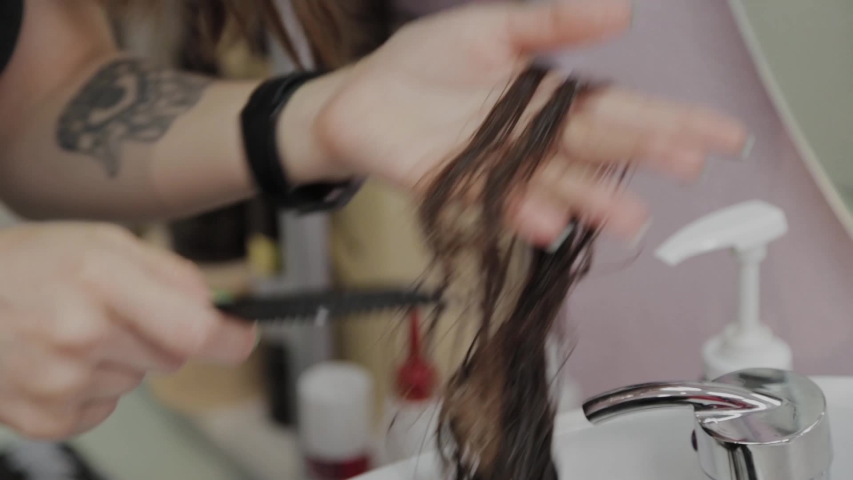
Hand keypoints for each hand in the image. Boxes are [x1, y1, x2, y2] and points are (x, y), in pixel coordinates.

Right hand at [0, 223, 255, 439]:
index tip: (242, 336)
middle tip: (114, 313)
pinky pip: (104, 409)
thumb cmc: (25, 266)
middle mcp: (80, 334)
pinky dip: (90, 390)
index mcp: (100, 281)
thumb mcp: (101, 242)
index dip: (230, 338)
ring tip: (70, 332)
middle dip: (160, 336)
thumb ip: (168, 272)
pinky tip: (55, 361)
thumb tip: (216, 305)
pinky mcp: (43, 417)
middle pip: (172, 356)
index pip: (194, 330)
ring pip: (136, 381)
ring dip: (119, 361)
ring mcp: (59, 382)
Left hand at [295, 0, 748, 245]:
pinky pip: (498, 203)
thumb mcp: (491, 29)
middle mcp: (534, 137)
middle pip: (599, 144)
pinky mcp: (462, 188)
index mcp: (548, 96)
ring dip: (591, 199)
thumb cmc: (423, 63)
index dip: (673, 120)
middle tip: (691, 164)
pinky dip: (520, 213)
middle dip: (646, 152)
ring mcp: (502, 166)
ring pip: (556, 183)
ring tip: (629, 216)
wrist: (360, 98)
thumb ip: (551, 23)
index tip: (720, 136)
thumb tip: (621, 11)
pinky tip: (546, 224)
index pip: (622, 107)